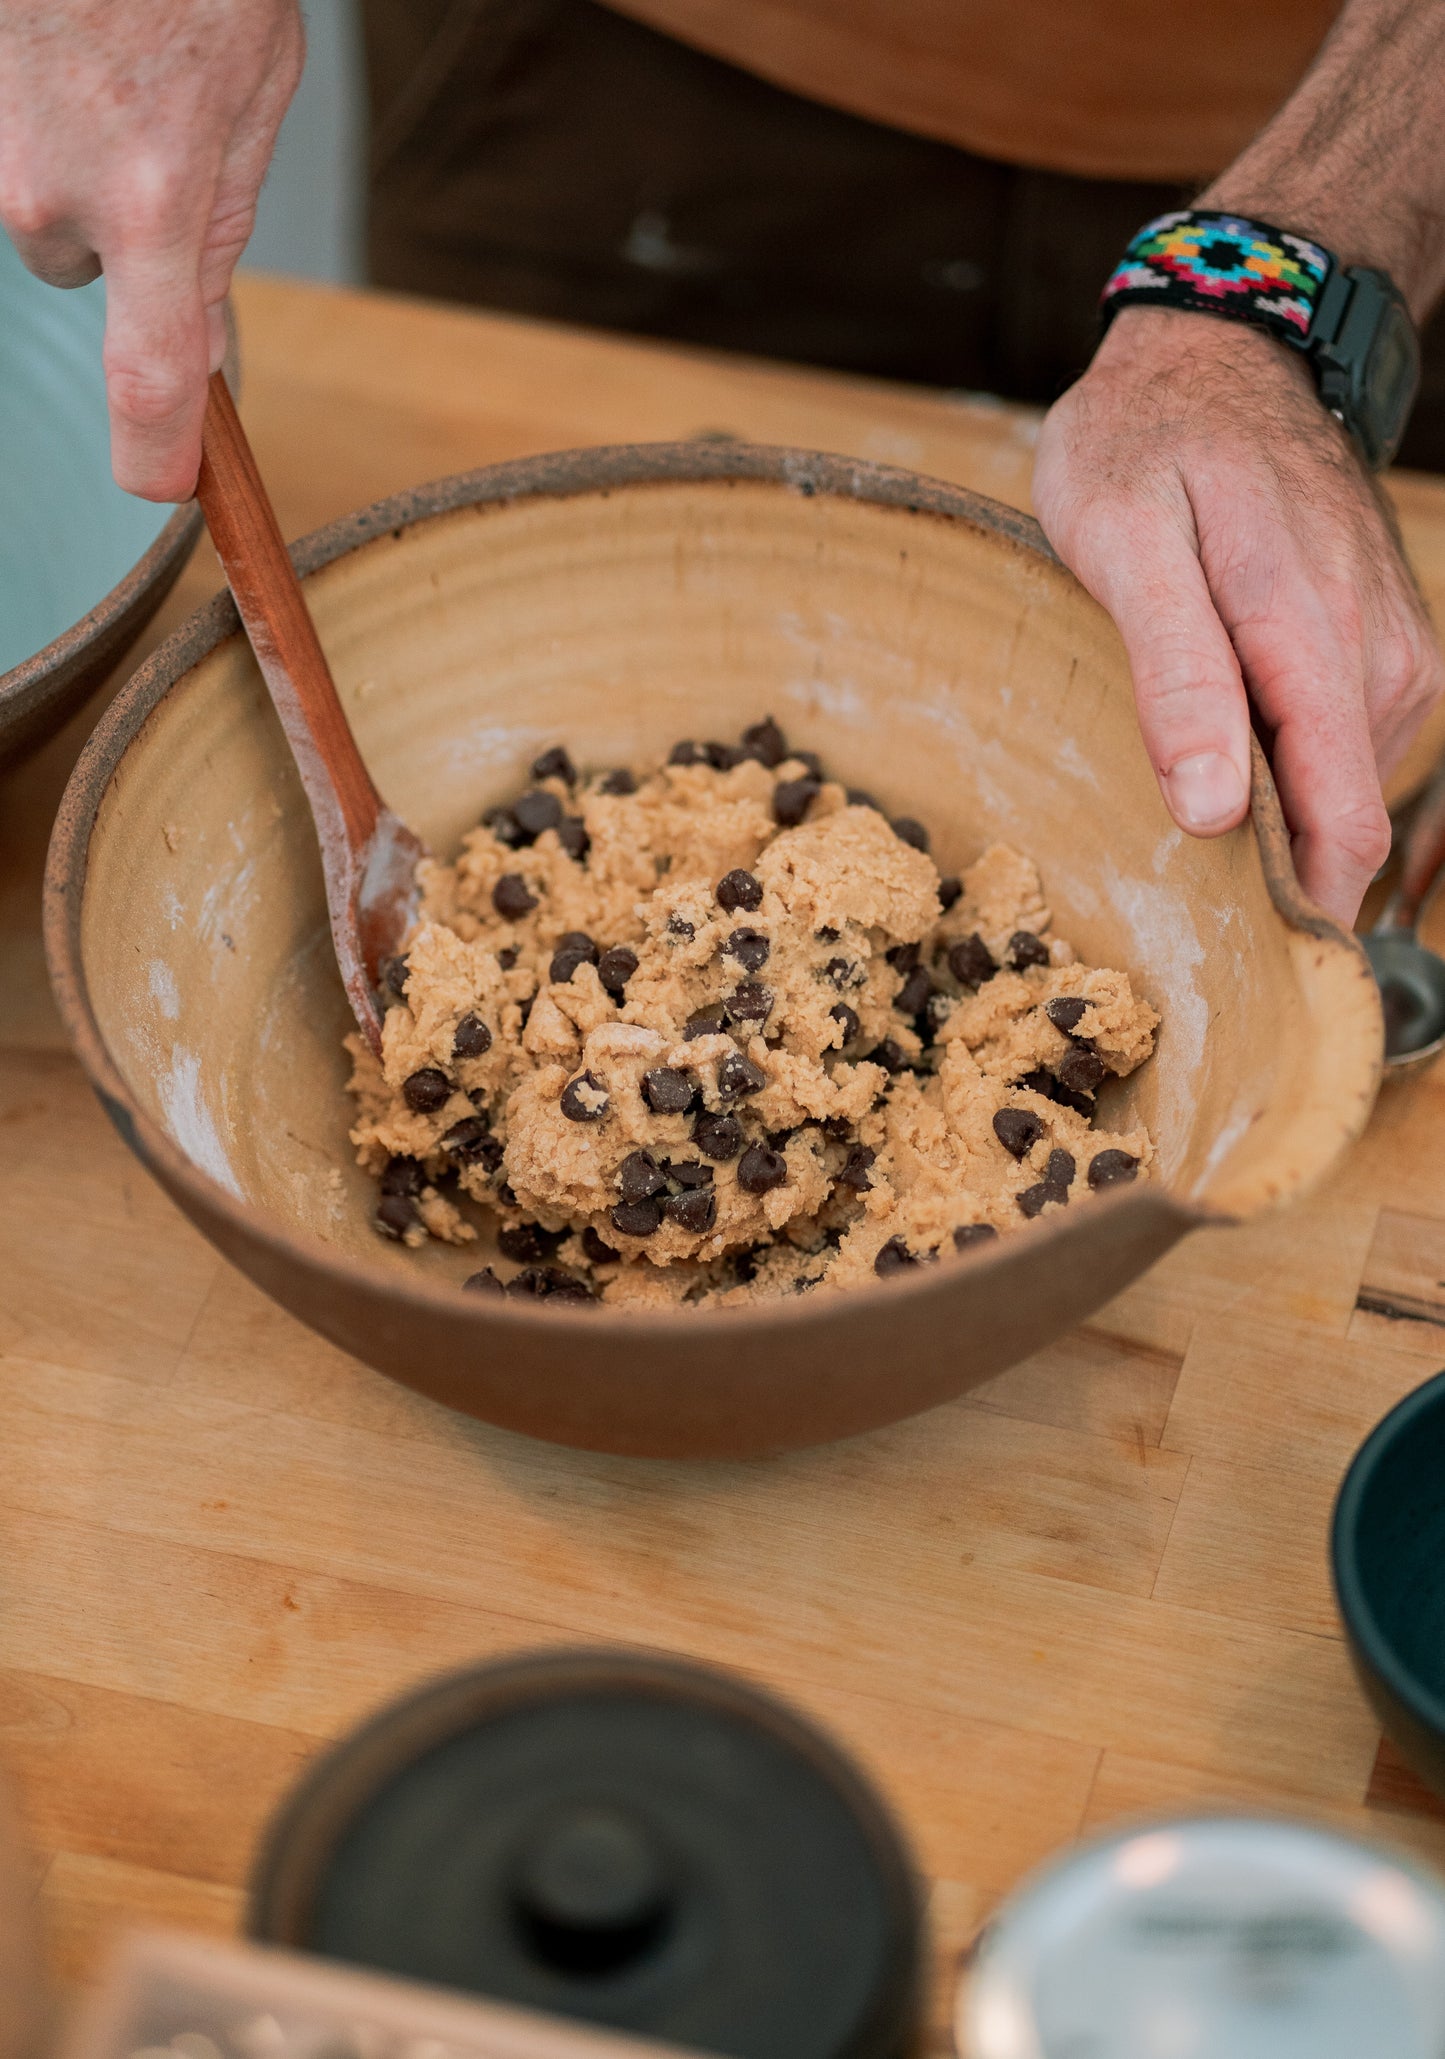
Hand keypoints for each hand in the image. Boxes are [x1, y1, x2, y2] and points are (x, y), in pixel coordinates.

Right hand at [0, 0, 302, 500]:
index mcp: (152, 201)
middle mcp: (51, 189)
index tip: (166, 485)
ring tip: (103, 67)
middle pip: (79, 265)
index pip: (149, 383)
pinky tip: (61, 55)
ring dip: (66, 158)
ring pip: (31, 202)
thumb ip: (217, 230)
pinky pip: (2, 150)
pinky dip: (30, 114)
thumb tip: (191, 345)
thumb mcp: (253, 99)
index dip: (156, 457)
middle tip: (146, 123)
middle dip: (114, 220)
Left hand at [1033, 306, 1444, 923]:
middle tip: (1176, 883)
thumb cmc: (1148, 442)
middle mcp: (1377, 655)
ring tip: (1189, 787)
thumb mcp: (1122, 540)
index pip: (1337, 824)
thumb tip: (1215, 811)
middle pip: (1342, 823)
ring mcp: (1393, 649)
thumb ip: (1175, 674)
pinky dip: (1290, 766)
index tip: (1238, 970)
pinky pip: (1343, 746)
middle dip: (1273, 873)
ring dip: (1277, 813)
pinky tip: (1229, 743)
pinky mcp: (1385, 647)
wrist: (1225, 350)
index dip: (1296, 912)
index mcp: (1308, 636)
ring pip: (1344, 789)